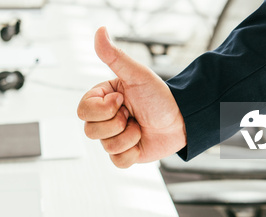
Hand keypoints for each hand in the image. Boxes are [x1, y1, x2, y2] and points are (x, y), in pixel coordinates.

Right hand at [77, 27, 186, 167]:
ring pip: (106, 146)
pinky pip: (117, 161)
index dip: (103, 109)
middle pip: (90, 131)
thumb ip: (114, 56)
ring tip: (140, 127)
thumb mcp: (136, 74)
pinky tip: (141, 141)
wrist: (182, 120)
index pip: (83, 110)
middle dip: (117, 123)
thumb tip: (100, 30)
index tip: (123, 99)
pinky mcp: (124, 155)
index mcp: (102, 99)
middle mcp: (104, 119)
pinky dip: (132, 153)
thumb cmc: (159, 95)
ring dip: (129, 137)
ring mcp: (113, 137)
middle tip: (133, 114)